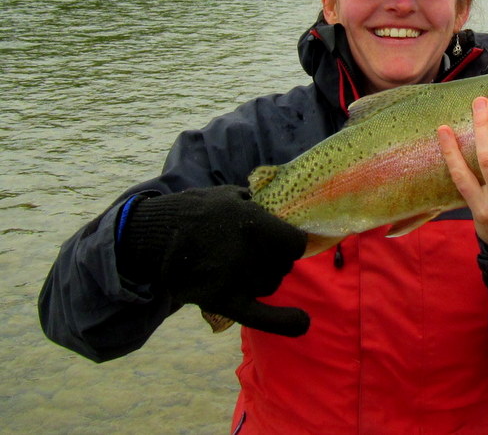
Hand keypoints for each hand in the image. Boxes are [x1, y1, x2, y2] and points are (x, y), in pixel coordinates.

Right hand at [116, 185, 309, 335]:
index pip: (295, 242)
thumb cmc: (194, 210)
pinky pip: (260, 316)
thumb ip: (258, 204)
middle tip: (251, 251)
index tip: (283, 241)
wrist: (155, 235)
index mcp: (256, 224)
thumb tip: (281, 210)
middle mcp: (251, 252)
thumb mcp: (229, 195)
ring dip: (263, 278)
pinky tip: (302, 322)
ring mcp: (237, 278)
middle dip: (274, 258)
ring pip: (270, 285)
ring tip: (239, 266)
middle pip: (283, 265)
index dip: (290, 242)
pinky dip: (283, 322)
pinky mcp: (222, 300)